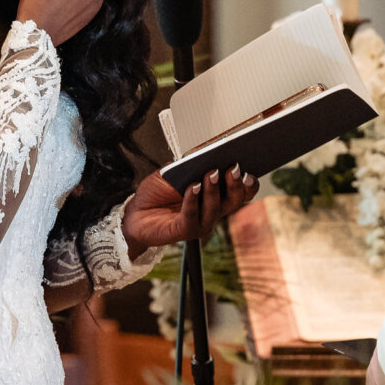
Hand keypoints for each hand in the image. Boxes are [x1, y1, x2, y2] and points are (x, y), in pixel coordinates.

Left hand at [122, 166, 259, 258]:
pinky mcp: (183, 231)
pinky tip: (191, 187)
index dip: (249, 183)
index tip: (248, 168)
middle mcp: (212, 211)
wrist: (135, 213)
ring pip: (214, 208)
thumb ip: (190, 164)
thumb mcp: (174, 171)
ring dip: (213, 190)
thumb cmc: (157, 192)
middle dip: (236, 184)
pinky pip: (191, 216)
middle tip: (233, 168)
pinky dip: (192, 200)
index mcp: (216, 196)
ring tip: (209, 173)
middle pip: (234, 200)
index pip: (241, 192)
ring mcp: (200, 223)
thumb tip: (204, 153)